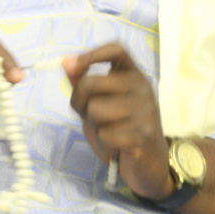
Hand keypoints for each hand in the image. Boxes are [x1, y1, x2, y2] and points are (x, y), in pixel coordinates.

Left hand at [64, 43, 171, 199]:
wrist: (148, 164)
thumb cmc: (120, 128)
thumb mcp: (99, 102)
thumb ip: (82, 83)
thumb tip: (65, 61)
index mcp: (132, 74)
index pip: (116, 49)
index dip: (91, 53)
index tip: (70, 64)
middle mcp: (142, 87)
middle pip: (90, 82)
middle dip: (79, 101)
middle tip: (91, 115)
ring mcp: (145, 111)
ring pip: (94, 110)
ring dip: (94, 124)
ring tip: (110, 130)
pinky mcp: (143, 136)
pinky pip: (105, 134)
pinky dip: (104, 142)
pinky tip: (117, 144)